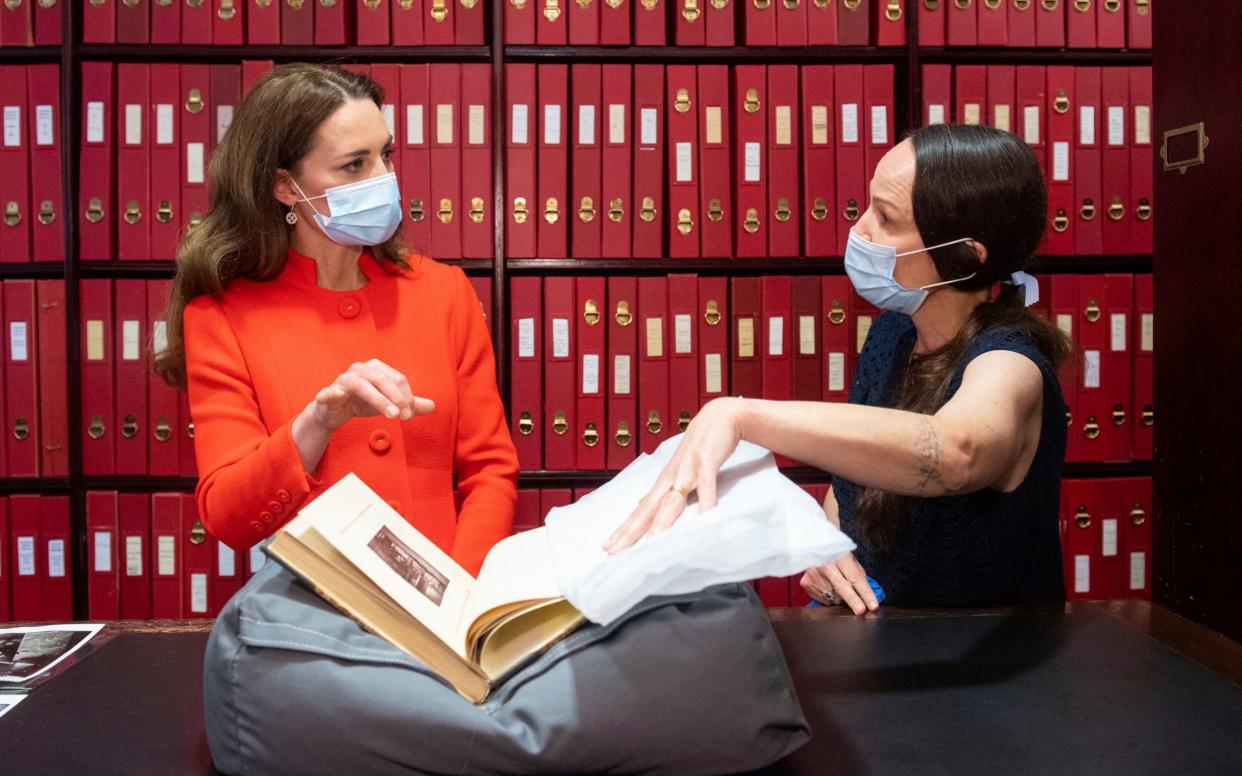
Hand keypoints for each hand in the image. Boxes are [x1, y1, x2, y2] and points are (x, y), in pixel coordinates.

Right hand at [307, 359, 435, 433]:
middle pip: (384, 380)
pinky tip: (325, 397)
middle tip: (405, 416)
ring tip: (391, 414)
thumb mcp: (389, 403)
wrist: (335, 412)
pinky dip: (327, 394)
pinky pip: (329, 392)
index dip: (407, 397)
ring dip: (379, 400)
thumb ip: (410, 404)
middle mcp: (361, 369)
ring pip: (364, 386)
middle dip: (397, 399)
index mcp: (377, 368)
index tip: (410, 415)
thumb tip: (433, 406)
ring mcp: (344, 379)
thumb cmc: (362, 402)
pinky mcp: (330, 392)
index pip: (398, 379)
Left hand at [603, 397, 745, 553]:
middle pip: (647, 510)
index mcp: (664, 482)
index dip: (624, 530)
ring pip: (672, 501)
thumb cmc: (701, 446)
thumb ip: (668, 491)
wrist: (719, 416)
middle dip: (630, 531)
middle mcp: (670, 478)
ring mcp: (687, 469)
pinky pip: (706, 485)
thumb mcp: (680, 471)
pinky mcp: (707, 462)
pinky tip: (705, 518)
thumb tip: (647, 507)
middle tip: (614, 551)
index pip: (639, 511)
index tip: (609, 548)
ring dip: (662, 521)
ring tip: (652, 542)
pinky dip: (705, 501)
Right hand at [799, 553, 878, 615]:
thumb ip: (857, 575)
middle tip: (861, 611)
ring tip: (838, 586)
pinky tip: (827, 586)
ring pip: (833, 597)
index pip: (855, 577)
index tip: (873, 605)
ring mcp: (814, 575)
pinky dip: (829, 598)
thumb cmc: (835, 553)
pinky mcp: (806, 583)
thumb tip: (867, 596)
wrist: (811, 546)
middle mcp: (825, 565)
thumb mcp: (849, 558)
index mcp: (839, 557)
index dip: (865, 593)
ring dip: (841, 598)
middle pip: (842, 588)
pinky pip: (823, 599)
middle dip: (853, 601)